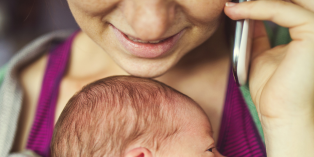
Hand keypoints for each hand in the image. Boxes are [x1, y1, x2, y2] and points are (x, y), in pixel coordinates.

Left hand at [225, 1, 313, 155]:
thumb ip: (258, 32)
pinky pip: (281, 11)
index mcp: (308, 29)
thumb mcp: (261, 53)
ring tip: (230, 3)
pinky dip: (255, 9)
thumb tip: (247, 12)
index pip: (288, 2)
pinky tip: (234, 11)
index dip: (261, 1)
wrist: (281, 115)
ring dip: (255, 0)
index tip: (235, 1)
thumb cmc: (272, 89)